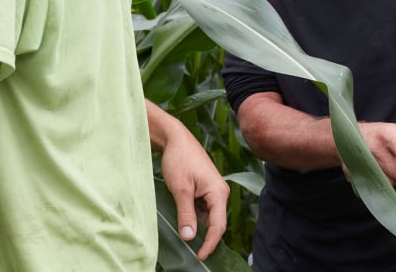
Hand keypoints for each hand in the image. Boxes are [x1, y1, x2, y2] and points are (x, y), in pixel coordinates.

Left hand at [151, 104, 229, 260]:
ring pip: (207, 216)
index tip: (199, 257)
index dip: (210, 244)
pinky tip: (183, 220)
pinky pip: (202, 209)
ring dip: (196, 226)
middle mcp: (219, 192)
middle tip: (191, 251)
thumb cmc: (179, 160)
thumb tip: (190, 238)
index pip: (218, 226)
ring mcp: (212, 191)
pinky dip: (193, 216)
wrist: (175, 139)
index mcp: (218, 192)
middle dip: (204, 237)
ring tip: (183, 234)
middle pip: (215, 223)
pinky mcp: (204, 189)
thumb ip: (186, 214)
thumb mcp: (180, 189)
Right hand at [356, 122, 395, 184]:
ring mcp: (364, 162)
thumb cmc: (386, 134)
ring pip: (391, 182)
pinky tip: (380, 171)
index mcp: (390, 136)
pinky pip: (380, 186)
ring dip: (395, 178)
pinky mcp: (356, 173)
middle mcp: (376, 148)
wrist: (353, 135)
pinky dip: (385, 182)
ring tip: (389, 165)